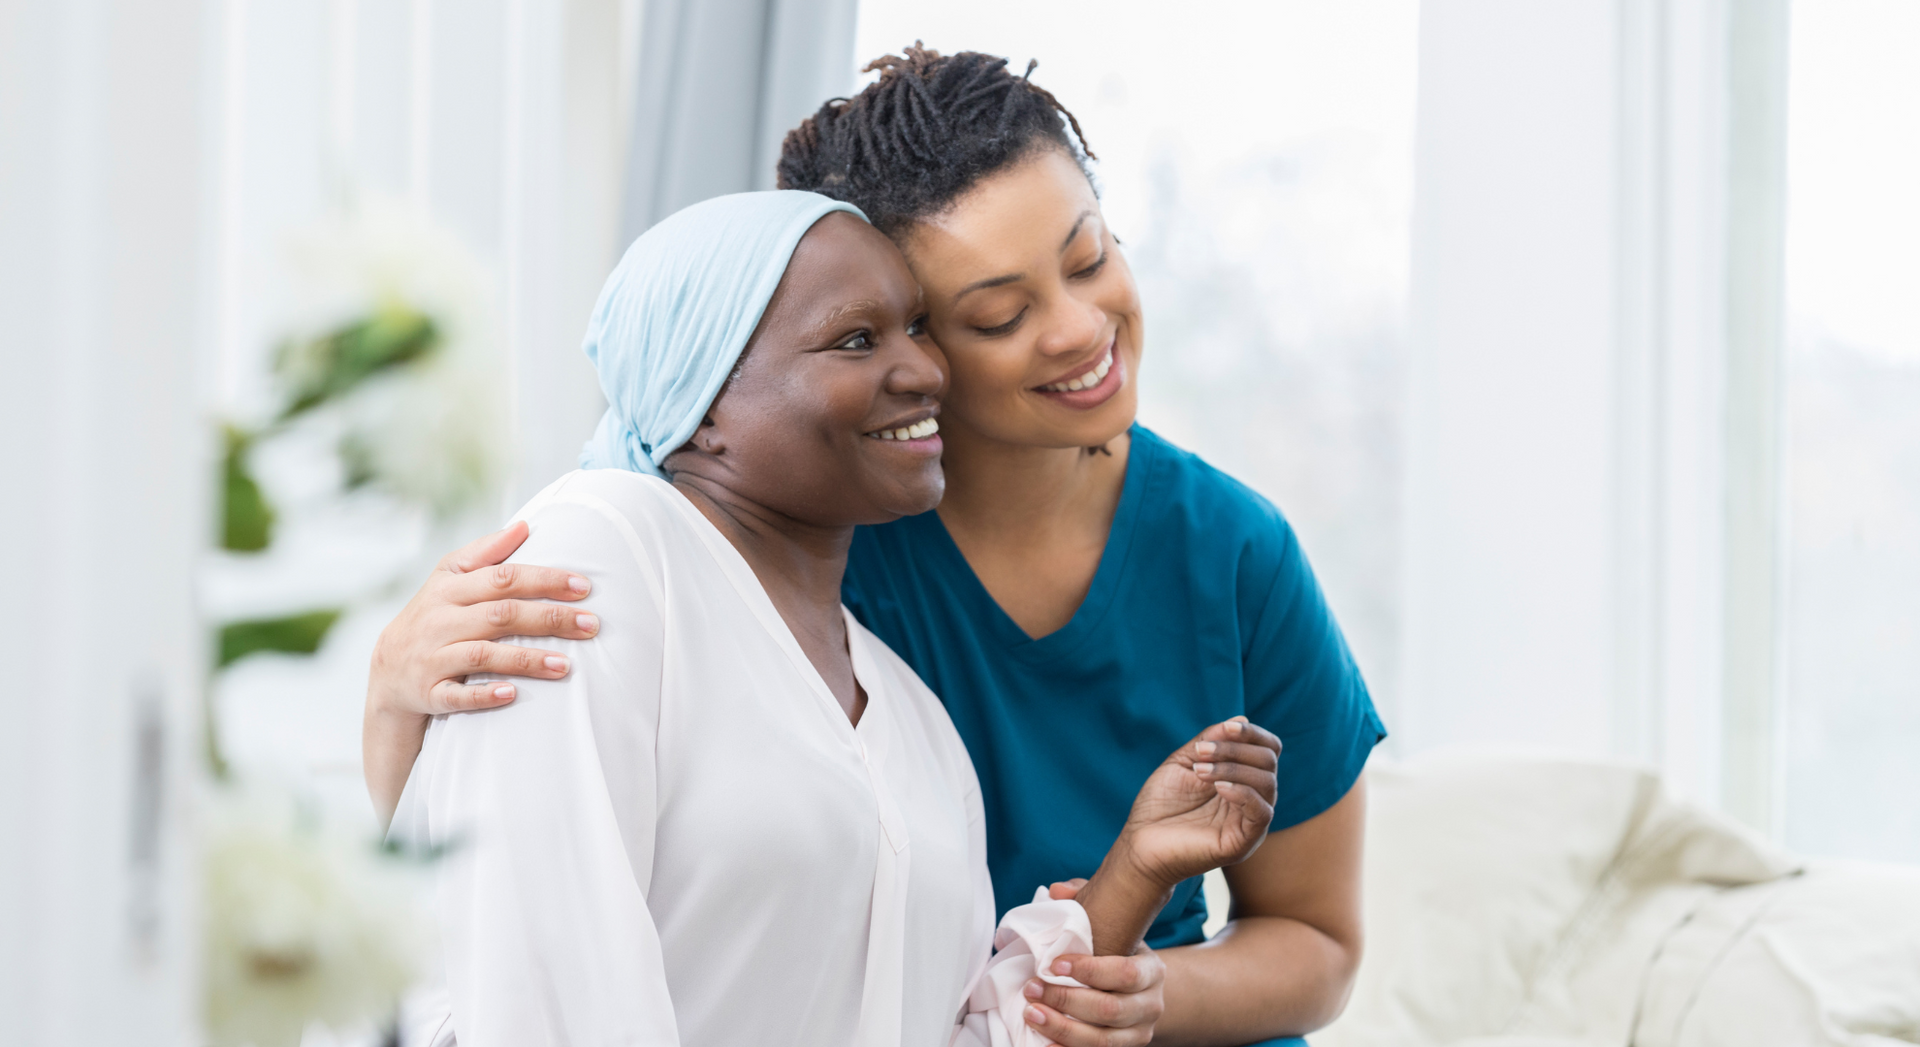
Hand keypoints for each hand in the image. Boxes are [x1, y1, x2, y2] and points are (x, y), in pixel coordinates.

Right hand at [366, 521, 599, 718]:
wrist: (387, 674)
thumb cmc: (432, 617)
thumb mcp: (448, 579)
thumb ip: (485, 553)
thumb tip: (524, 525)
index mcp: (448, 589)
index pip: (502, 578)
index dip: (544, 580)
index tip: (584, 587)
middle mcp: (439, 621)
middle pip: (500, 615)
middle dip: (549, 619)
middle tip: (591, 625)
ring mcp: (432, 658)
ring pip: (483, 655)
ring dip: (527, 660)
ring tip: (566, 665)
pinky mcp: (428, 693)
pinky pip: (456, 695)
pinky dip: (483, 694)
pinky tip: (513, 694)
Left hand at [1017, 887, 1165, 1046]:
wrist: (1138, 991)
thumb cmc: (1116, 953)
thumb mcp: (1111, 927)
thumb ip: (1085, 903)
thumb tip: (1056, 892)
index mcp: (1151, 971)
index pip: (1125, 973)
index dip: (1089, 971)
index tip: (1053, 964)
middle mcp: (1151, 1005)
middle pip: (1110, 1010)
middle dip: (1066, 1000)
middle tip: (1032, 988)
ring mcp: (1139, 1034)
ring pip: (1101, 1041)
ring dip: (1062, 1028)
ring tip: (1032, 1013)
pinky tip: (1044, 1040)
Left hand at [1115, 717, 1280, 892]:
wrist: (1140, 844)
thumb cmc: (1160, 804)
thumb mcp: (1184, 762)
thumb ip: (1210, 741)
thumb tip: (1240, 719)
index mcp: (1241, 780)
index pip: (1267, 750)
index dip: (1253, 734)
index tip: (1227, 728)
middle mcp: (1251, 799)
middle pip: (1268, 762)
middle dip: (1235, 749)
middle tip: (1200, 753)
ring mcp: (1250, 822)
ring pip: (1267, 783)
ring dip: (1232, 768)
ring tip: (1199, 771)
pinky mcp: (1244, 843)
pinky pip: (1262, 813)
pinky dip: (1243, 793)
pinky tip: (1218, 787)